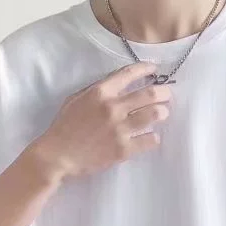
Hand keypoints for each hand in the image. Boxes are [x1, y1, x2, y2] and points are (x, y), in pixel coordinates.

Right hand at [33, 62, 170, 179]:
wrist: (58, 156)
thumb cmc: (64, 127)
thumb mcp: (76, 99)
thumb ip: (97, 90)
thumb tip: (117, 84)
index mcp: (100, 92)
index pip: (129, 74)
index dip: (146, 69)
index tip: (154, 69)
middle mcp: (112, 108)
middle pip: (149, 94)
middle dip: (163, 92)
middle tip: (167, 95)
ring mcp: (119, 130)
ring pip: (154, 115)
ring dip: (163, 112)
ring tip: (164, 113)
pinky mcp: (123, 150)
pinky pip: (149, 140)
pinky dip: (154, 138)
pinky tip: (152, 137)